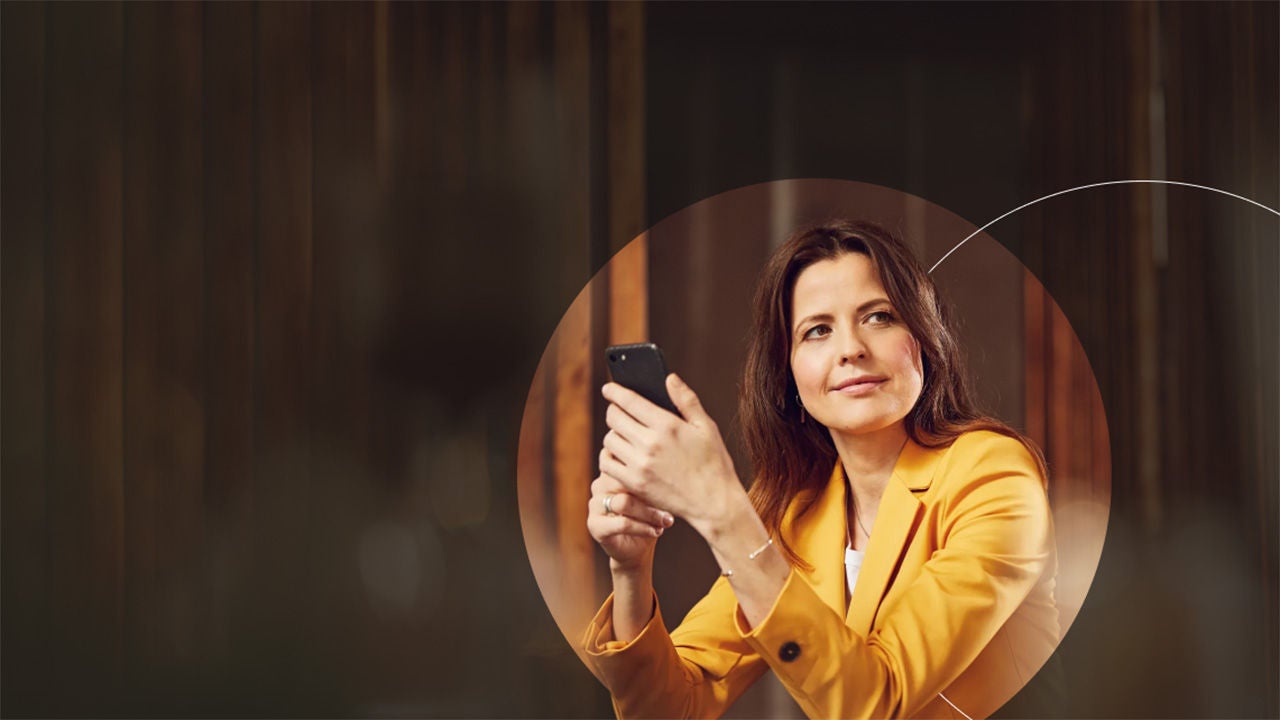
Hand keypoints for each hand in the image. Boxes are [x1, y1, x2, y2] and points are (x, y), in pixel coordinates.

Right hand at [586, 473, 673, 572]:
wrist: (637, 549)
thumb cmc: (649, 516)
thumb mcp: (653, 493)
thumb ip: (652, 478)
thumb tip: (670, 466)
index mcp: (612, 471)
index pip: (624, 460)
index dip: (644, 469)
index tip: (667, 481)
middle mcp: (599, 485)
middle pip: (625, 481)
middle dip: (651, 494)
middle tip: (671, 505)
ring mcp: (594, 504)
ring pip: (624, 502)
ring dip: (650, 513)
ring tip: (666, 521)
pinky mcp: (595, 525)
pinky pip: (622, 523)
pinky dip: (643, 528)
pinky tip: (656, 531)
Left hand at [599, 374, 743, 536]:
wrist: (714, 503)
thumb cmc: (714, 463)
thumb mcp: (706, 426)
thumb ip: (686, 399)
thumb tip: (669, 377)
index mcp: (667, 425)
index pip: (629, 401)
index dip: (615, 391)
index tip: (608, 388)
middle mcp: (650, 444)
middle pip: (614, 418)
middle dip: (614, 411)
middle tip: (619, 411)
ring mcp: (639, 465)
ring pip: (609, 440)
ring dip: (613, 434)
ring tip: (624, 434)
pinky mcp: (634, 483)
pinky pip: (607, 464)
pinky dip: (610, 456)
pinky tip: (621, 454)